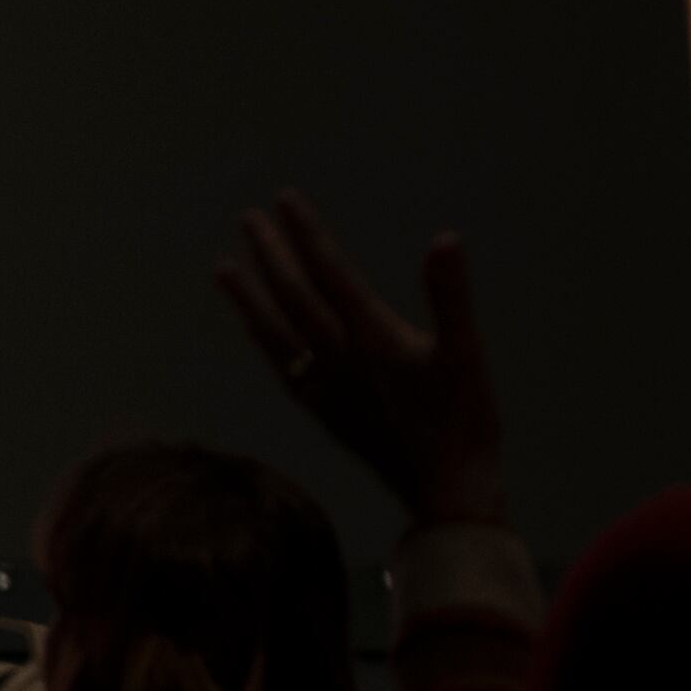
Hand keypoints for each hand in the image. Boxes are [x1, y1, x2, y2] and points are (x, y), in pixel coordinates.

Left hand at [217, 192, 504, 525]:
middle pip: (295, 296)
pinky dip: (263, 341)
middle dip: (272, 254)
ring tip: (222, 266)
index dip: (308, 234)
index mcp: (372, 337)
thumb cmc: (466, 421)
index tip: (285, 198)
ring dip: (250, 296)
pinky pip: (282, 368)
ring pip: (276, 332)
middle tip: (249, 217)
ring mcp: (326, 387)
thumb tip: (445, 239)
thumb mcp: (468, 354)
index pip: (331, 273)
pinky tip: (252, 330)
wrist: (446, 492)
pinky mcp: (324, 412)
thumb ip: (451, 296)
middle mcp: (339, 358)